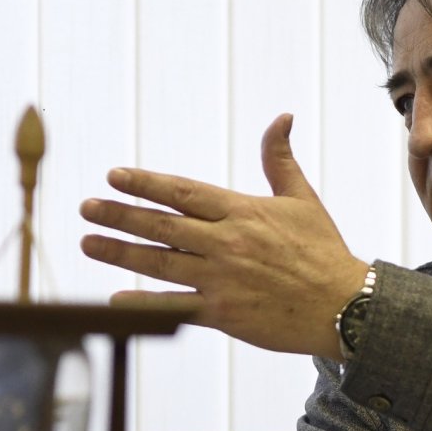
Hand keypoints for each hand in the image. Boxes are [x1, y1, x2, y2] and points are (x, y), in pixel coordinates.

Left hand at [79, 113, 366, 360]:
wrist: (344, 306)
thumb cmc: (323, 250)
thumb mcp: (303, 198)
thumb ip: (279, 159)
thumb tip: (282, 117)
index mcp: (244, 212)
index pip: (183, 192)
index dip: (146, 183)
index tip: (114, 175)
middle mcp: (228, 243)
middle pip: (162, 226)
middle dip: (120, 215)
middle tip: (87, 207)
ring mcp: (222, 280)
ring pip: (160, 263)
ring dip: (120, 252)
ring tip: (87, 243)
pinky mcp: (224, 314)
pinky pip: (174, 308)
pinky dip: (143, 304)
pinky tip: (114, 300)